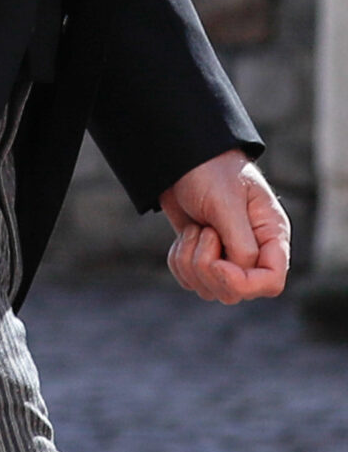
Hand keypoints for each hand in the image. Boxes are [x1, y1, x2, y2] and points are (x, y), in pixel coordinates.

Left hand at [161, 150, 289, 304]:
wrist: (181, 159)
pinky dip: (179, 261)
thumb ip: (239, 241)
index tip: (218, 262)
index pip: (271, 282)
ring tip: (194, 228)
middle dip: (208, 267)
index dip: (244, 283)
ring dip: (190, 261)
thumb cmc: (211, 172)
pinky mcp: (203, 258)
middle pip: (236, 292)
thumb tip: (241, 272)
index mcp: (271, 236)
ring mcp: (228, 258)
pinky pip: (189, 281)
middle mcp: (254, 252)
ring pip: (210, 289)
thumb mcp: (226, 202)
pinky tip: (185, 234)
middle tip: (202, 231)